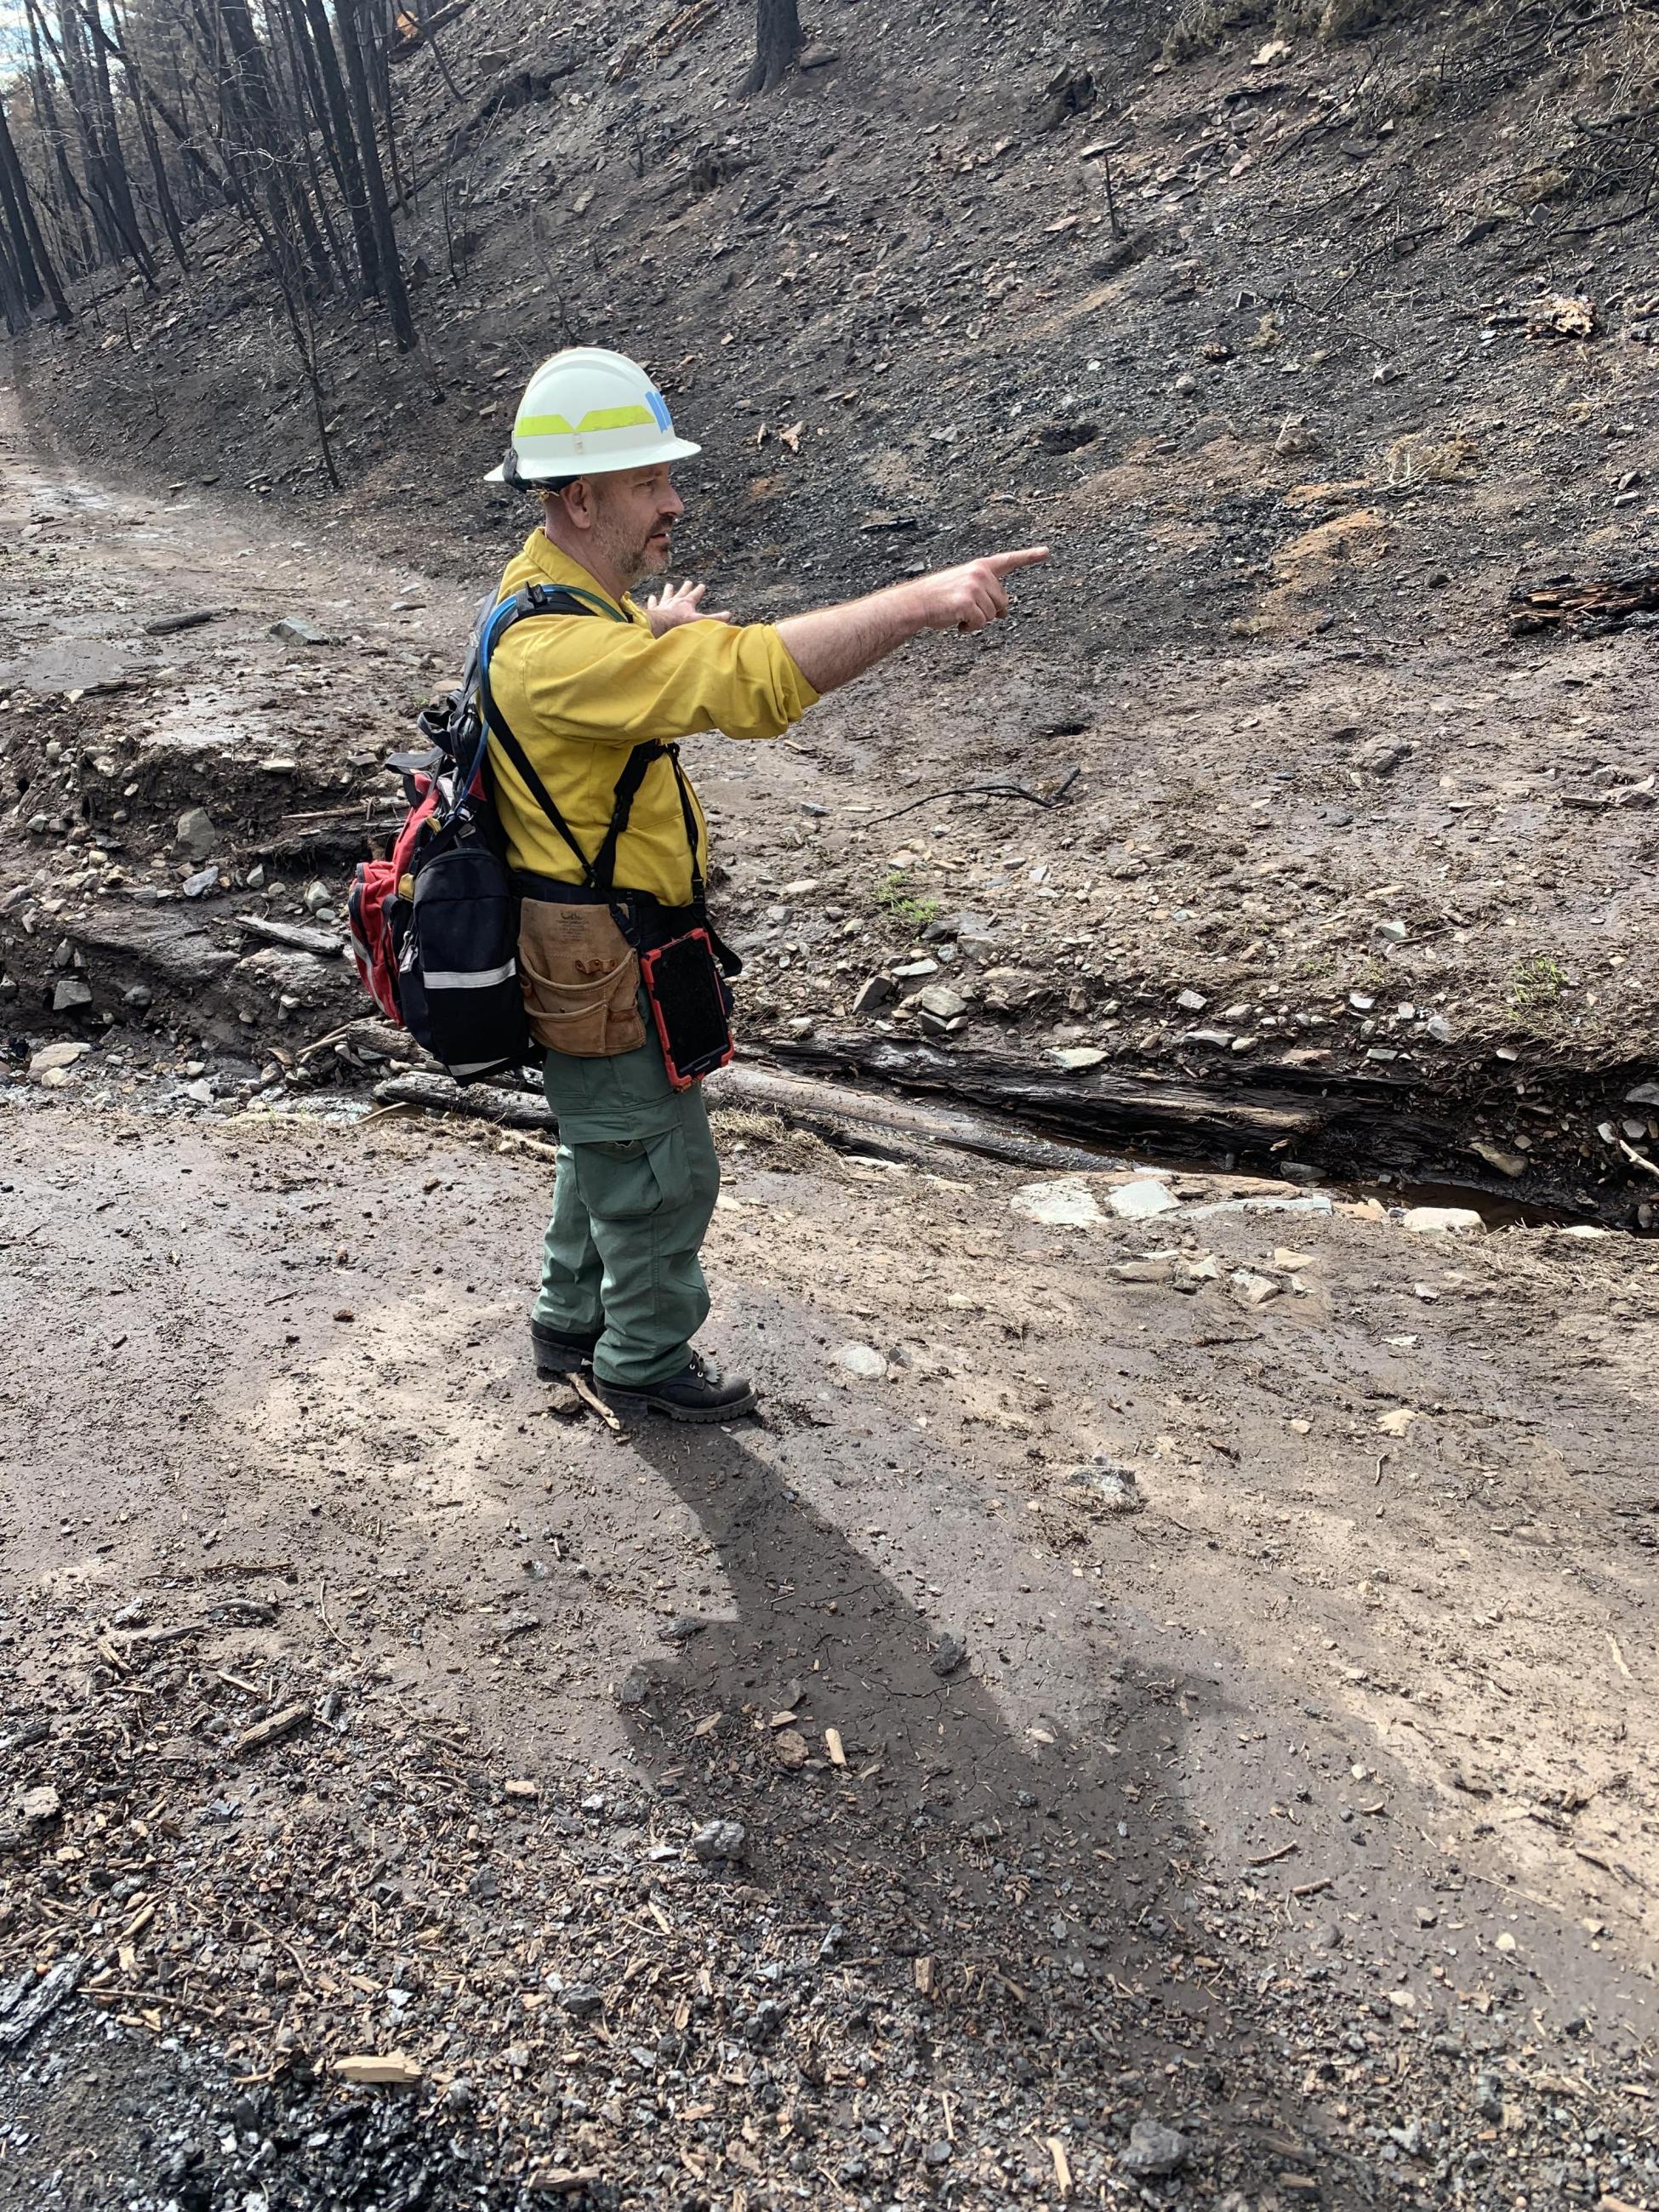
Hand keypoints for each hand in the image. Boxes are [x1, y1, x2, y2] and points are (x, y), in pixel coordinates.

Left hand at [642, 578, 732, 635]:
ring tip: (669, 585)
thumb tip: (728, 615)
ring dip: (669, 590)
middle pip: (682, 592)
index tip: (701, 585)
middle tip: (688, 582)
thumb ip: (714, 618)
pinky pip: (654, 603)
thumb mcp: (700, 620)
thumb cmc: (680, 623)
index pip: (695, 594)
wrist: (662, 624)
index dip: (699, 590)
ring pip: (667, 595)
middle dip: (686, 587)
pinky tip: (651, 597)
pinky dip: (653, 600)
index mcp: (687, 603)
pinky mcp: (655, 609)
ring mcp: (664, 604)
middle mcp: (676, 601)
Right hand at [905, 546, 1049, 633]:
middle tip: (965, 609)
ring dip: (976, 621)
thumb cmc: (938, 598)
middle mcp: (980, 573)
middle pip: (1002, 601)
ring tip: (957, 613)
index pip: (1008, 561)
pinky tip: (956, 622)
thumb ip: (986, 594)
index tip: (1046, 552)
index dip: (1029, 557)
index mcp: (980, 567)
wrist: (915, 603)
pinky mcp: (968, 601)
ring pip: (991, 615)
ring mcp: (974, 586)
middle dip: (987, 611)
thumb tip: (1004, 612)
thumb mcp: (964, 589)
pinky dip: (969, 628)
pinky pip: (980, 623)